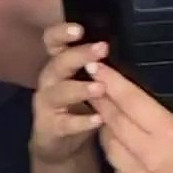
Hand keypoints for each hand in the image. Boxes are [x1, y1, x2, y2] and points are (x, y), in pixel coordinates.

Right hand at [31, 24, 108, 164]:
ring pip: (60, 92)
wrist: (60, 144)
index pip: (53, 41)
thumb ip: (98, 63)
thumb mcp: (88, 80)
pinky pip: (65, 124)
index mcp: (59, 63)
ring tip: (101, 87)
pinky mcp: (49, 128)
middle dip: (80, 55)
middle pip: (59, 63)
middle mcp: (50, 79)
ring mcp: (47, 104)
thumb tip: (126, 42)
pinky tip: (98, 119)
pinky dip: (82, 122)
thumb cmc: (80, 102)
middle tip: (103, 49)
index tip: (79, 29)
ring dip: (81, 89)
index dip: (62, 33)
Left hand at [88, 62, 172, 172]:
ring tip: (100, 107)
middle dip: (101, 98)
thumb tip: (151, 98)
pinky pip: (115, 165)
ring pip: (109, 144)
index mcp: (170, 134)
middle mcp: (149, 154)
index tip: (97, 67)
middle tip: (91, 80)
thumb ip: (171, 118)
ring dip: (103, 124)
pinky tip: (113, 139)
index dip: (113, 83)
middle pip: (115, 121)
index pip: (133, 102)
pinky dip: (113, 149)